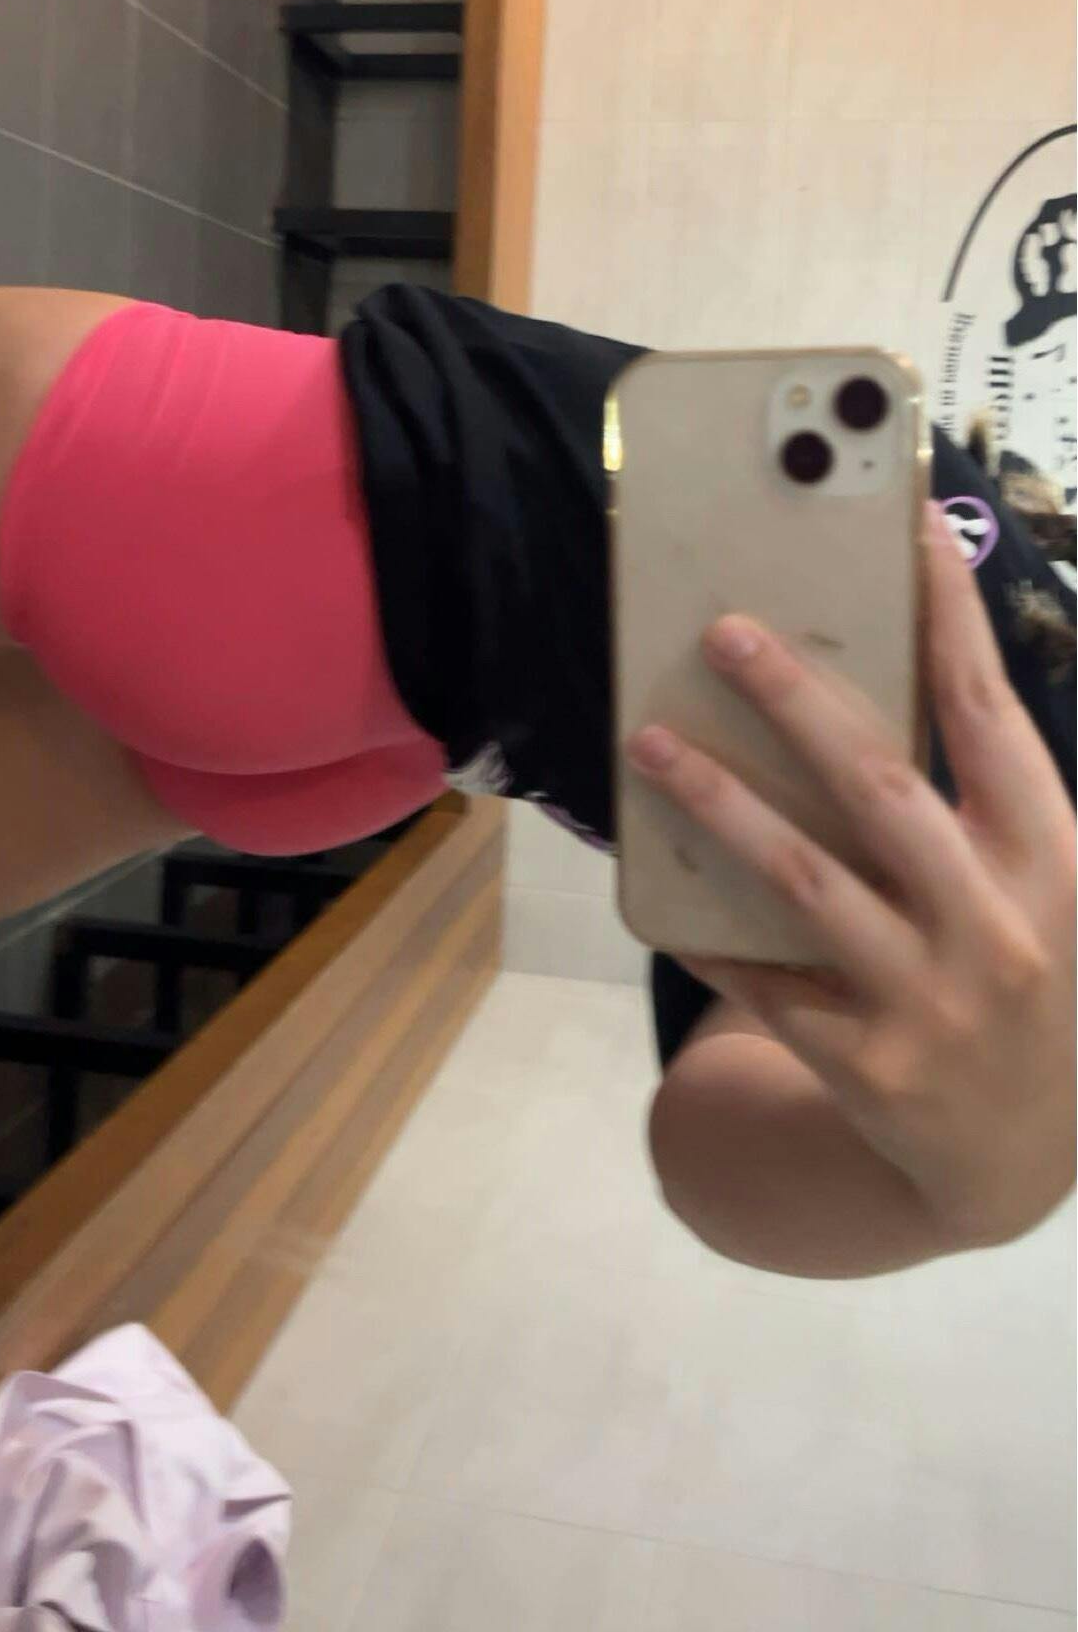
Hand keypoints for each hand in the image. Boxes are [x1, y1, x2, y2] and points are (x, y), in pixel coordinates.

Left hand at [629, 501, 1075, 1251]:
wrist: (1023, 1163)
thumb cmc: (1031, 982)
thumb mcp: (1045, 888)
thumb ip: (985, 798)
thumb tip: (888, 671)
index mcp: (1050, 857)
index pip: (993, 712)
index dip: (952, 614)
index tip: (913, 522)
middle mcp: (998, 923)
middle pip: (880, 784)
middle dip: (795, 700)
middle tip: (724, 630)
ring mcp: (929, 999)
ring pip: (805, 877)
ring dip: (719, 801)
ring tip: (649, 741)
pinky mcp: (864, 1062)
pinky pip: (765, 977)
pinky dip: (709, 928)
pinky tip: (653, 882)